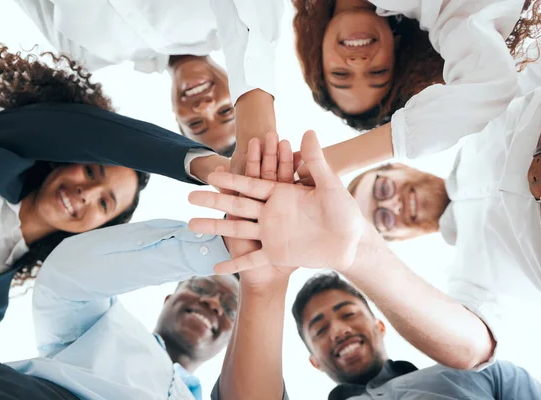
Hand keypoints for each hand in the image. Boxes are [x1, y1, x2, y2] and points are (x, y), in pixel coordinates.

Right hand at [189, 130, 366, 273]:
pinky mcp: (275, 254)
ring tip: (191, 225)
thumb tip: (307, 131)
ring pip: (237, 230)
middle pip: (236, 206)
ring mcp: (270, 234)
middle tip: (189, 196)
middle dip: (213, 201)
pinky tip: (216, 268)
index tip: (211, 175)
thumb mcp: (329, 185)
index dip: (232, 180)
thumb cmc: (343, 211)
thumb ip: (316, 161)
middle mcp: (271, 213)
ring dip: (215, 228)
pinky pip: (251, 261)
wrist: (350, 241)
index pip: (251, 184)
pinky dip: (234, 265)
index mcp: (280, 195)